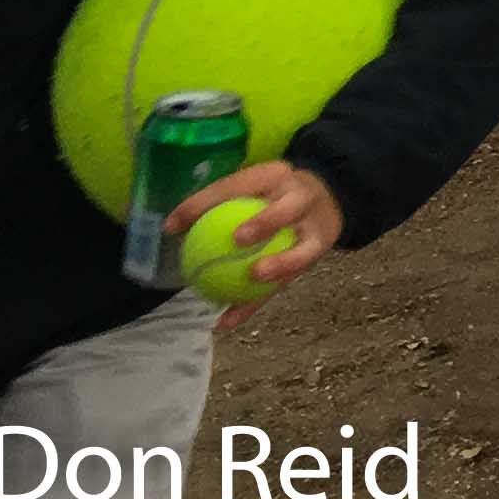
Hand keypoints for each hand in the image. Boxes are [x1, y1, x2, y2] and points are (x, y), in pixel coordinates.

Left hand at [165, 161, 344, 331]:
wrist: (328, 197)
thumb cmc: (270, 196)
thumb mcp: (248, 189)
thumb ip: (216, 204)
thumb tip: (170, 226)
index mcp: (275, 176)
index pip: (239, 184)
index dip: (206, 202)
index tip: (173, 226)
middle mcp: (301, 197)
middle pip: (288, 209)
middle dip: (266, 223)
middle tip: (237, 240)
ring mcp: (316, 227)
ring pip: (302, 250)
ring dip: (279, 265)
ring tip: (251, 280)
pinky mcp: (320, 252)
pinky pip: (289, 281)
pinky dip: (257, 302)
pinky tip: (226, 322)